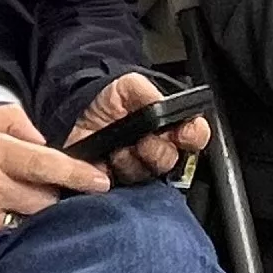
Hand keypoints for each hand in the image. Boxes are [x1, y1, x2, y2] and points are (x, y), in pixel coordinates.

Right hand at [0, 104, 109, 262]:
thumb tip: (44, 143)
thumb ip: (17, 123)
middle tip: (20, 187)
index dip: (77, 175)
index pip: (47, 165)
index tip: (100, 182)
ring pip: (26, 224)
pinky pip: (0, 243)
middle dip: (42, 195)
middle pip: (44, 200)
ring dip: (19, 216)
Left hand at [66, 68, 214, 184]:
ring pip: (147, 174)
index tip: (185, 133)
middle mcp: (157, 149)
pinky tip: (105, 161)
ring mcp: (137, 167)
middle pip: (171, 159)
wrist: (78, 113)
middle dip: (157, 150)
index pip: (194, 134)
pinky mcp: (115, 181)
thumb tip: (161, 106)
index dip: (193, 135)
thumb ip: (148, 92)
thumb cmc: (110, 99)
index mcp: (169, 126)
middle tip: (143, 140)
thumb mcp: (129, 85)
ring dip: (131, 160)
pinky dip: (111, 173)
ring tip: (117, 148)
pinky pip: (120, 187)